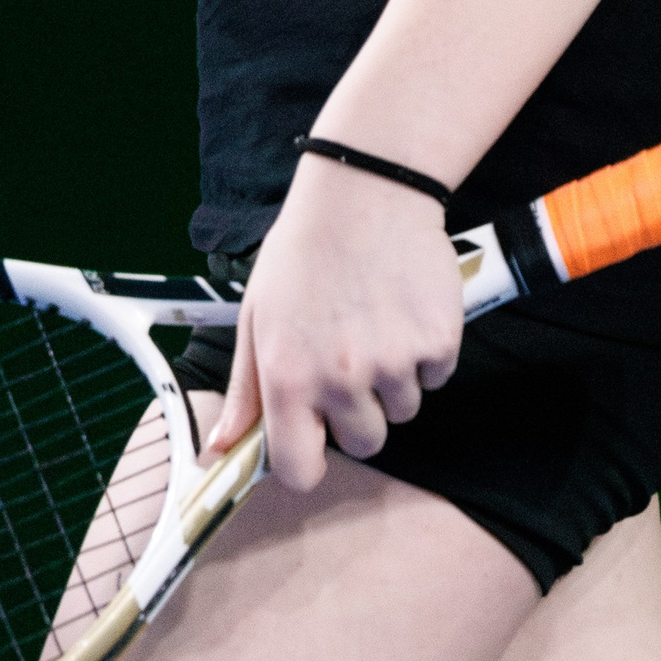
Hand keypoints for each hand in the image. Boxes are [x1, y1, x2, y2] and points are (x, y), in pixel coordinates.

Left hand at [205, 154, 463, 492]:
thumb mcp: (257, 315)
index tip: (314, 440)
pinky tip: (404, 308)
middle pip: (364, 443)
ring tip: (376, 321)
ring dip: (394, 379)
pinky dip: (426, 352)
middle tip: (349, 354)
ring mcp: (395, 362)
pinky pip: (436, 377)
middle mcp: (342, 378)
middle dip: (358, 411)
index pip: (301, 471)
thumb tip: (221, 449)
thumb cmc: (303, 253)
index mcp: (288, 377)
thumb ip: (244, 390)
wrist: (365, 190)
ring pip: (403, 409)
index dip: (308, 462)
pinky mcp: (439, 342)